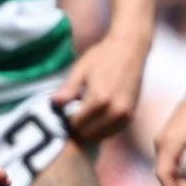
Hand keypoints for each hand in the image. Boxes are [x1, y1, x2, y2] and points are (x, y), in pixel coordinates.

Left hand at [55, 27, 151, 145]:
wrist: (130, 49)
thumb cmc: (103, 56)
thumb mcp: (80, 70)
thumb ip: (68, 90)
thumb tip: (54, 104)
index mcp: (100, 100)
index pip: (77, 125)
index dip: (66, 122)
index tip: (61, 116)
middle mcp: (115, 111)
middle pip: (89, 134)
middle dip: (77, 129)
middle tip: (70, 117)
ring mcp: (125, 115)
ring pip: (101, 136)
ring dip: (89, 131)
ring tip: (82, 115)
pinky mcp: (131, 115)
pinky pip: (112, 132)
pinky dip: (101, 130)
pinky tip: (94, 117)